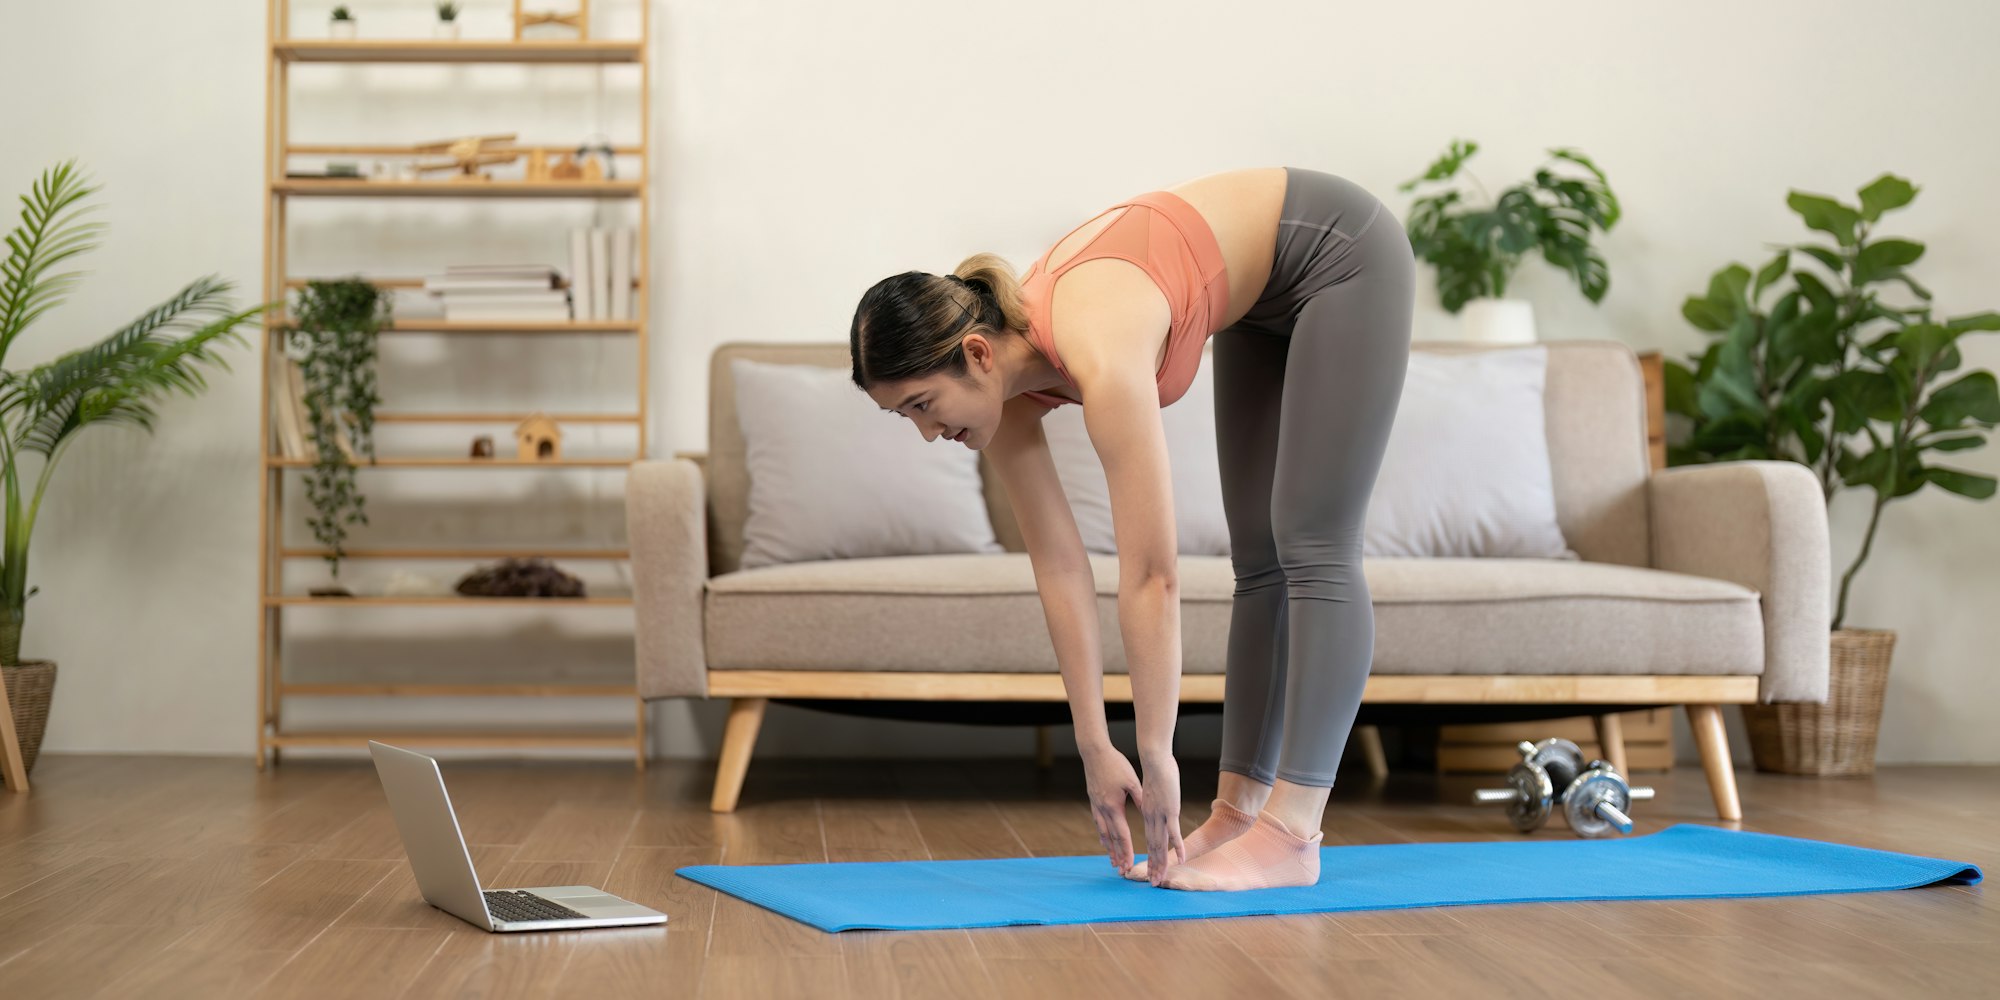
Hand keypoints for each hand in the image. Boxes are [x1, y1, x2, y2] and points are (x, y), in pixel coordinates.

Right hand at [1079, 741, 1144, 876]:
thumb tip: (1150, 813)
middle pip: (1112, 839)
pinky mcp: (1093, 801)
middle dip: (1118, 856)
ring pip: (1103, 833)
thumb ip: (1141, 799)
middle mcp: (1103, 810)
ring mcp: (1096, 807)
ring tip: (1113, 862)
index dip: (1127, 851)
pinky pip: (1098, 824)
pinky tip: (1105, 841)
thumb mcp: (1132, 781)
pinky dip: (1103, 836)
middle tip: (1122, 871)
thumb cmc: (1115, 764)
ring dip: (1109, 849)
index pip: (1123, 834)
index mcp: (1114, 807)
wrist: (1094, 753)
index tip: (1131, 864)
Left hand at [1137, 751, 1183, 885]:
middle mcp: (1152, 818)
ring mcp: (1161, 816)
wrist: (1154, 759)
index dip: (1150, 856)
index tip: (1149, 870)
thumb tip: (1153, 806)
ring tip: (1160, 879)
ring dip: (1162, 863)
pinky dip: (1178, 847)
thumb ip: (1152, 801)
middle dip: (1154, 866)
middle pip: (1153, 847)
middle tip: (1153, 883)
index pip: (1149, 839)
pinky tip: (1181, 859)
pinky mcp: (1170, 811)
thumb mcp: (1152, 790)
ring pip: (1161, 844)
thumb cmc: (1156, 770)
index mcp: (1148, 813)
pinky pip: (1174, 833)